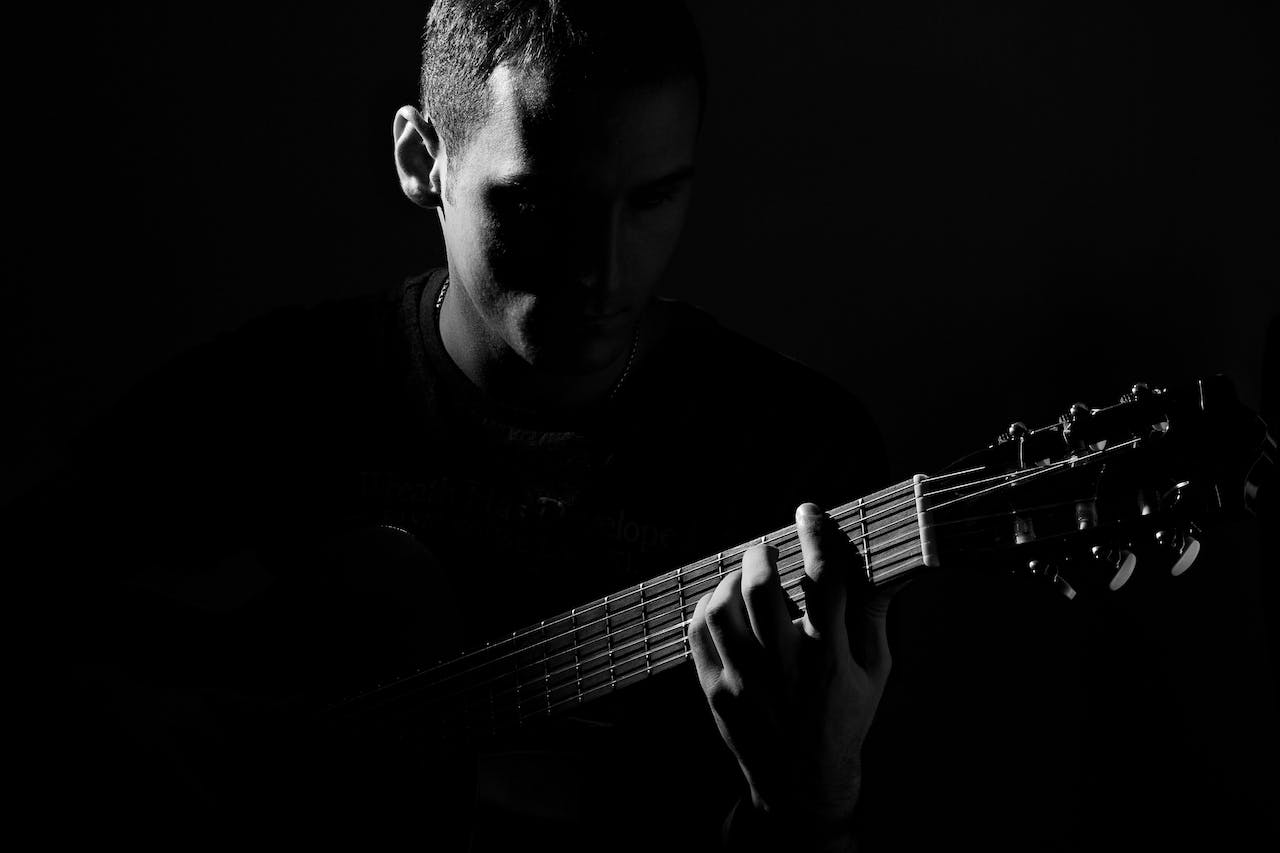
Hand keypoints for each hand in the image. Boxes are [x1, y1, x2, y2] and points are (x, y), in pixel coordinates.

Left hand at [689, 502, 899, 843]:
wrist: (804, 782)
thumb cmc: (844, 718)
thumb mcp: (874, 670)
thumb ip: (873, 614)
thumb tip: (883, 563)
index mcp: (830, 658)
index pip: (823, 579)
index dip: (816, 535)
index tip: (808, 513)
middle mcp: (784, 668)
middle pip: (761, 589)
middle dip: (763, 554)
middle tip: (770, 550)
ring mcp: (744, 682)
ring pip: (721, 609)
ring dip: (732, 580)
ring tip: (747, 577)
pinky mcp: (716, 692)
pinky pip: (698, 634)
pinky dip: (708, 607)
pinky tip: (726, 604)